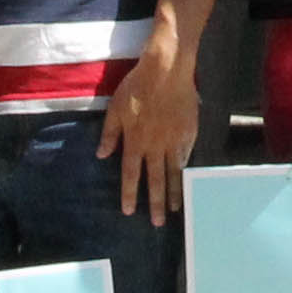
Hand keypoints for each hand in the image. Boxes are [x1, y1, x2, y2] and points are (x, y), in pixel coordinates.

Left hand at [102, 27, 201, 224]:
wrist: (167, 70)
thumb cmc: (137, 86)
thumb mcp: (115, 108)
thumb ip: (110, 133)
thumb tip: (101, 155)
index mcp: (134, 141)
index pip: (130, 174)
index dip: (129, 194)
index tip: (129, 211)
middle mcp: (155, 146)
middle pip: (155, 180)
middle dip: (155, 203)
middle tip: (158, 223)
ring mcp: (174, 140)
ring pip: (174, 172)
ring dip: (174, 192)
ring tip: (175, 208)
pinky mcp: (189, 132)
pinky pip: (187, 155)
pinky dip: (186, 169)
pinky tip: (188, 179)